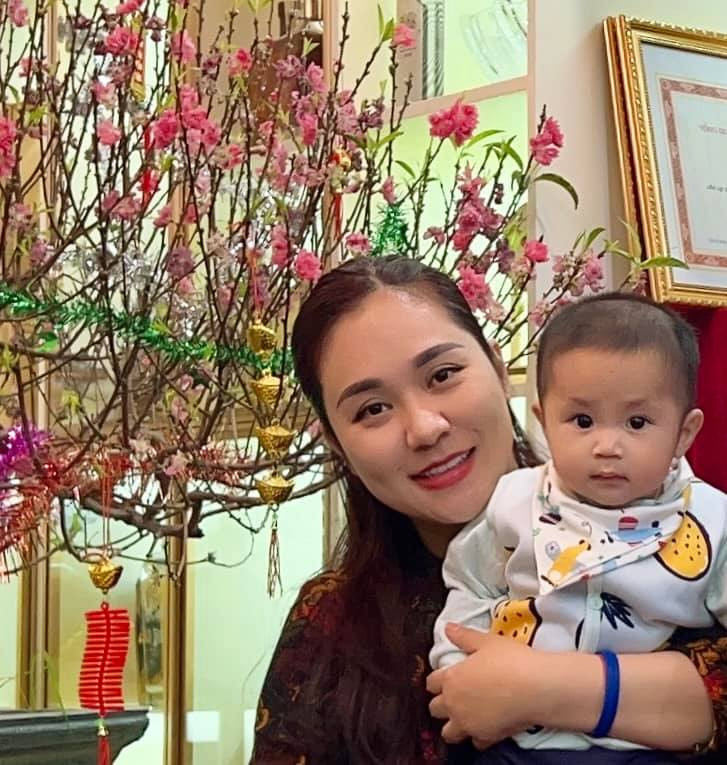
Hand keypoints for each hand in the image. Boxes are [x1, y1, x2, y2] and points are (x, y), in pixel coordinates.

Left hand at [427, 623, 538, 747]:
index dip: (436, 681)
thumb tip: (448, 628)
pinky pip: (475, 742)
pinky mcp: (485, 737)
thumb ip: (464, 636)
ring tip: (464, 716)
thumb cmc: (511, 661)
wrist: (535, 688)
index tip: (443, 679)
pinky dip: (478, 736)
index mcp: (452, 679)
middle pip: (435, 709)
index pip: (431, 683)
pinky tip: (486, 726)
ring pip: (448, 733)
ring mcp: (468, 723)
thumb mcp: (486, 641)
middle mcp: (455, 703)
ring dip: (453, 725)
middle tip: (454, 697)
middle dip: (441, 704)